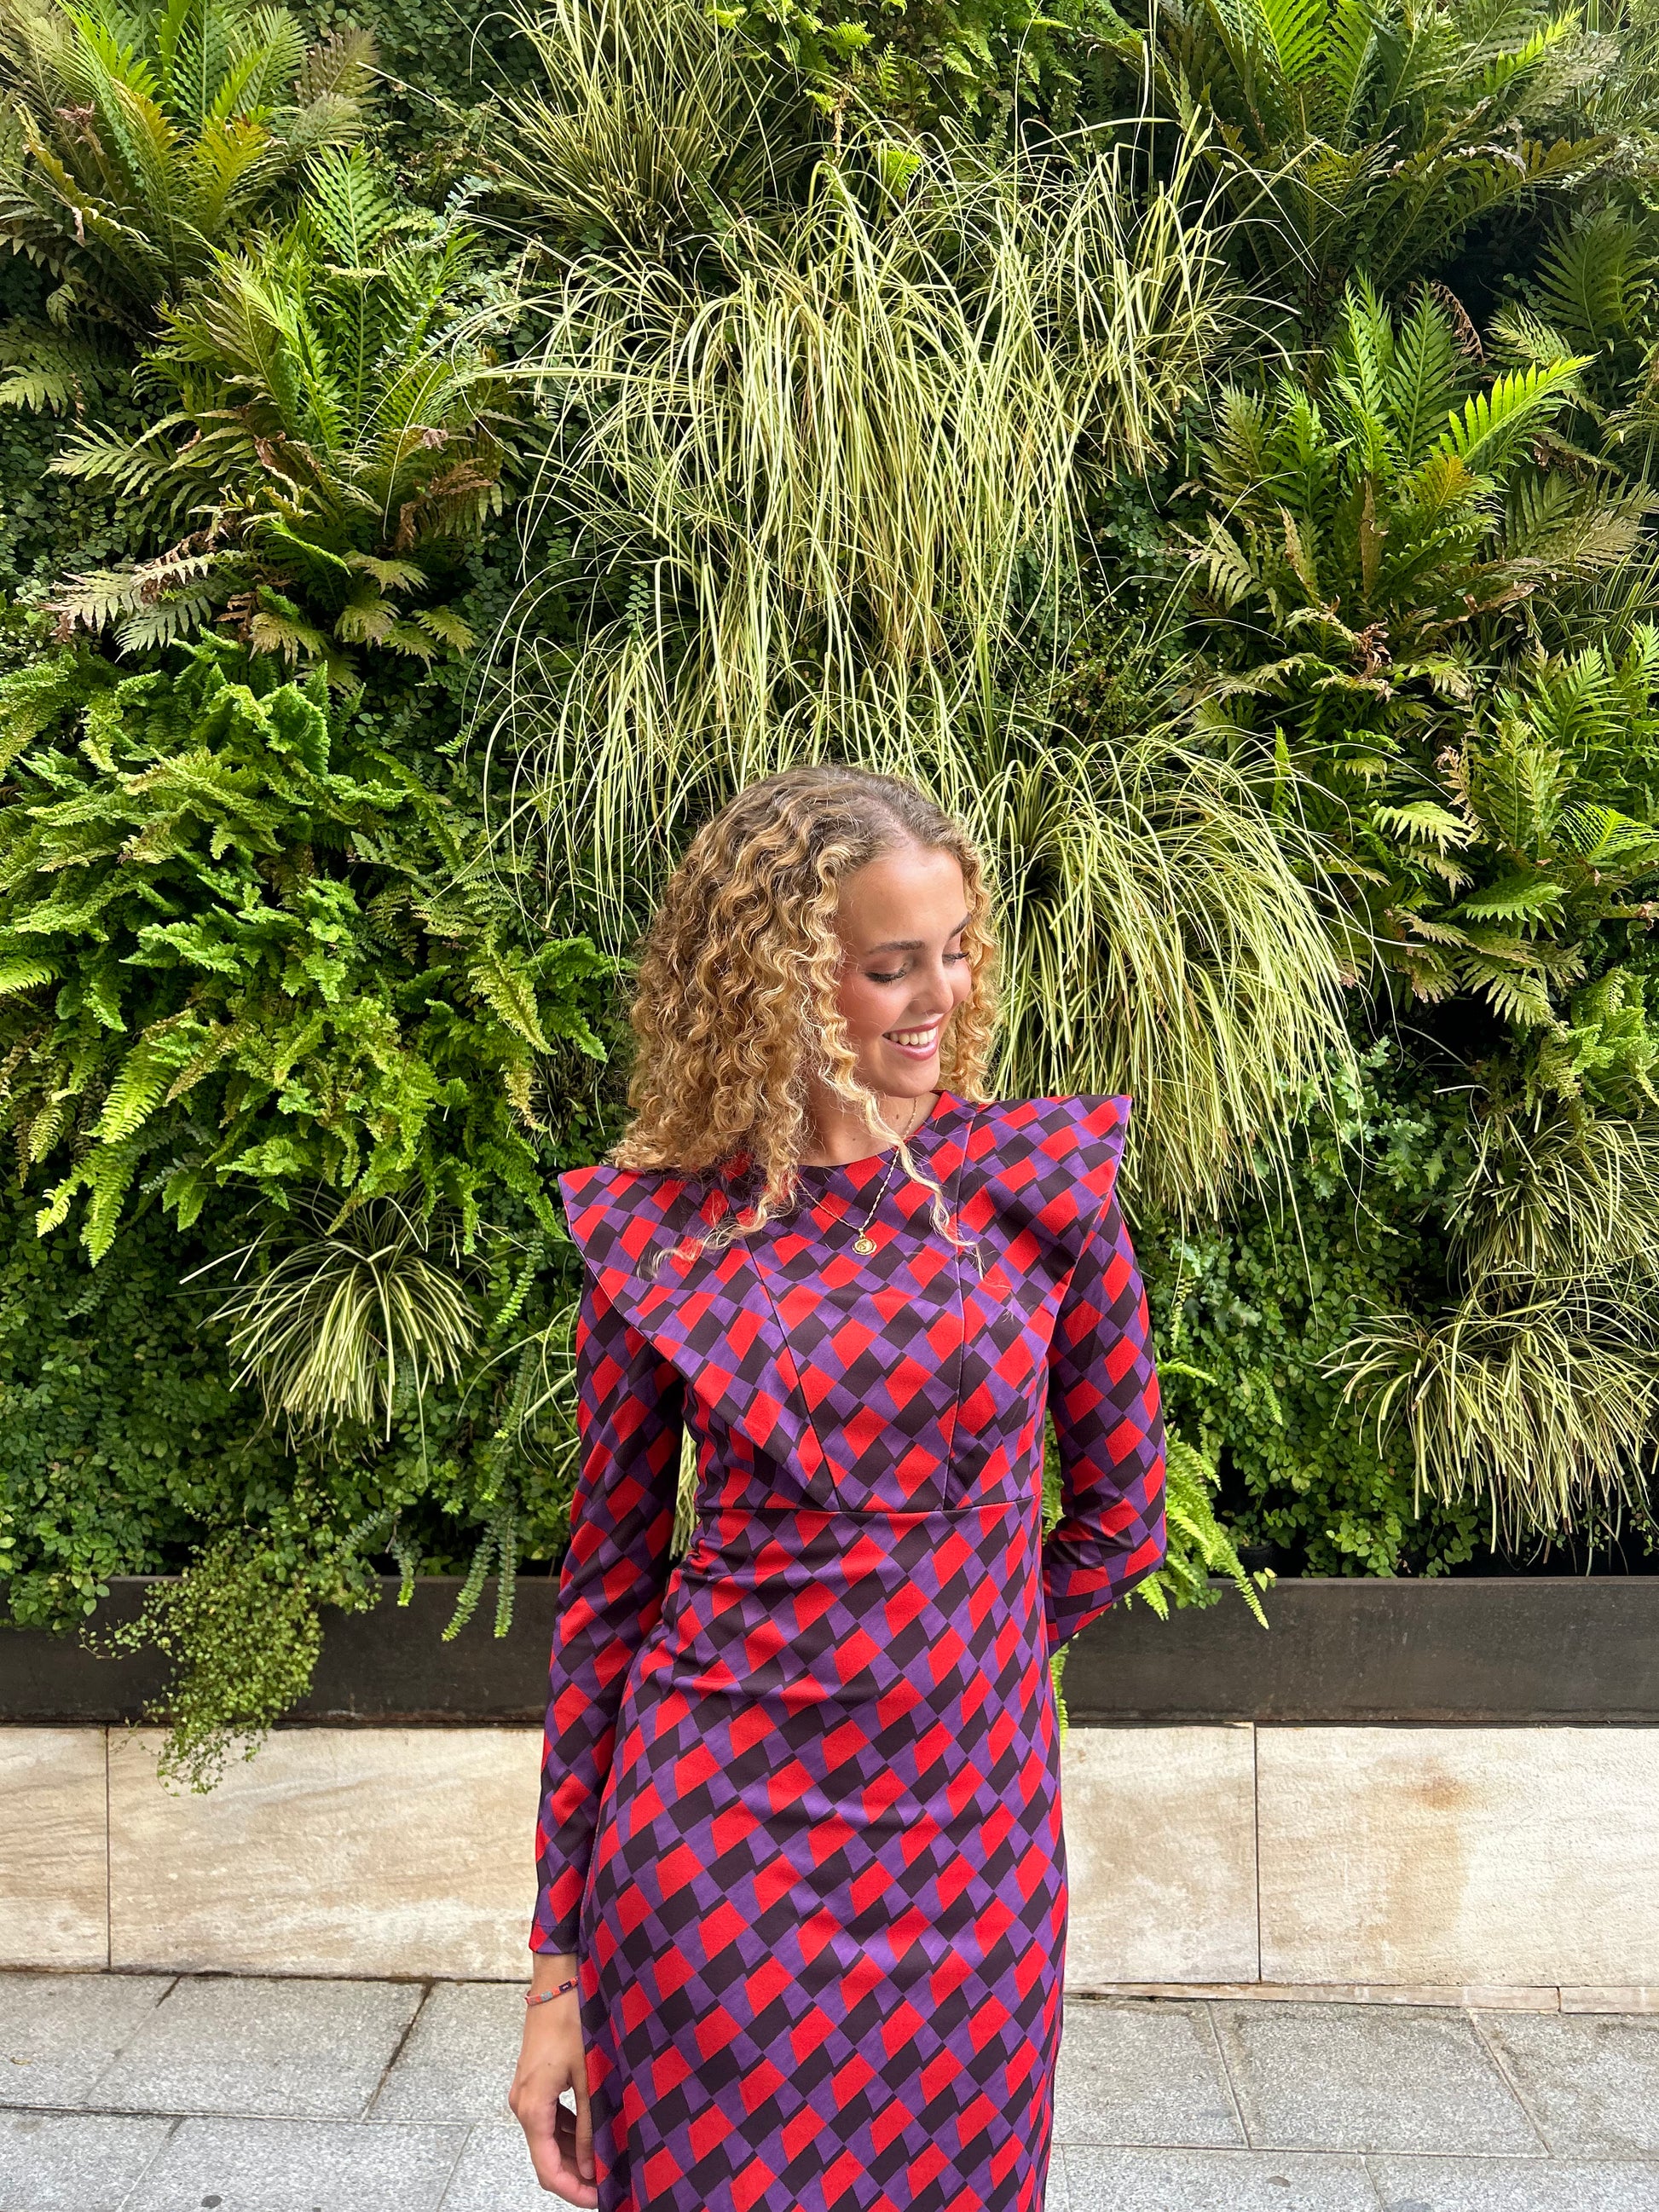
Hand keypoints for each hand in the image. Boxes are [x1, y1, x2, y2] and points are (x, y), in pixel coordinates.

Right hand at [509, 1956, 596, 2204]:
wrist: (557, 1981)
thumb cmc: (573, 2022)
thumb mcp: (588, 2077)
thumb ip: (589, 2125)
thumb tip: (593, 2167)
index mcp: (532, 2108)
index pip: (548, 2170)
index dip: (573, 2191)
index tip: (600, 2200)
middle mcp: (523, 2105)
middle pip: (546, 2158)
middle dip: (576, 2177)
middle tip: (608, 2185)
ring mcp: (527, 2094)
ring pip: (548, 2140)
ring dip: (573, 2157)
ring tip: (605, 2164)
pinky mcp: (535, 2082)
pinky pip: (549, 2120)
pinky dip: (568, 2134)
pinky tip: (592, 2135)